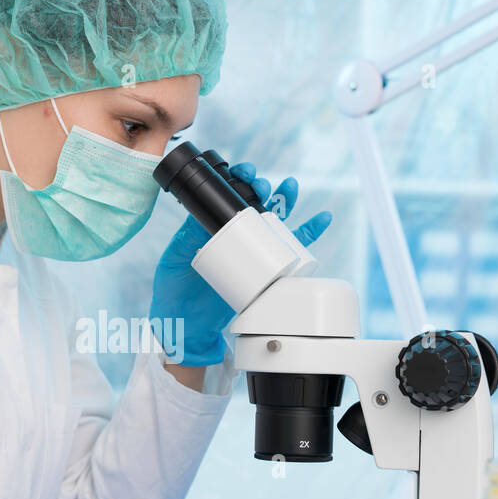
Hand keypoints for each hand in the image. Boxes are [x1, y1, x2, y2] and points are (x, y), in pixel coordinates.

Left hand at [149, 164, 332, 366]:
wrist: (187, 325)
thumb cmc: (175, 289)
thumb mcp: (176, 258)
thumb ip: (187, 238)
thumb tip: (201, 215)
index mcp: (211, 225)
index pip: (228, 195)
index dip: (238, 179)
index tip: (243, 173)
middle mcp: (235, 234)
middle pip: (255, 202)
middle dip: (262, 186)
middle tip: (261, 184)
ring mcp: (253, 251)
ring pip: (276, 219)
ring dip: (287, 200)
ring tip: (290, 186)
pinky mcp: (267, 270)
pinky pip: (294, 249)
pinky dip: (310, 233)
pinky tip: (322, 218)